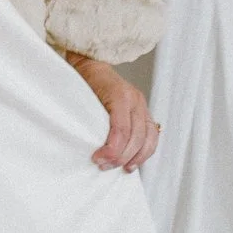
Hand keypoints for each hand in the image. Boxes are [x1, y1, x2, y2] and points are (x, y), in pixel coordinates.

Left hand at [64, 52, 159, 171]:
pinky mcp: (144, 111)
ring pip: (148, 139)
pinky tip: (133, 162)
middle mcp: (135, 99)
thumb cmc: (83, 80)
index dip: (112, 149)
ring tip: (121, 168)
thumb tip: (86, 145)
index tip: (97, 159)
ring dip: (136, 157)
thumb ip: (88, 117)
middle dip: (121, 156)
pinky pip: (151, 136)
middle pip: (136, 137)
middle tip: (103, 166)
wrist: (91, 64)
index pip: (121, 129)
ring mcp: (142, 105)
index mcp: (120, 95)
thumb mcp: (81, 96)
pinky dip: (145, 151)